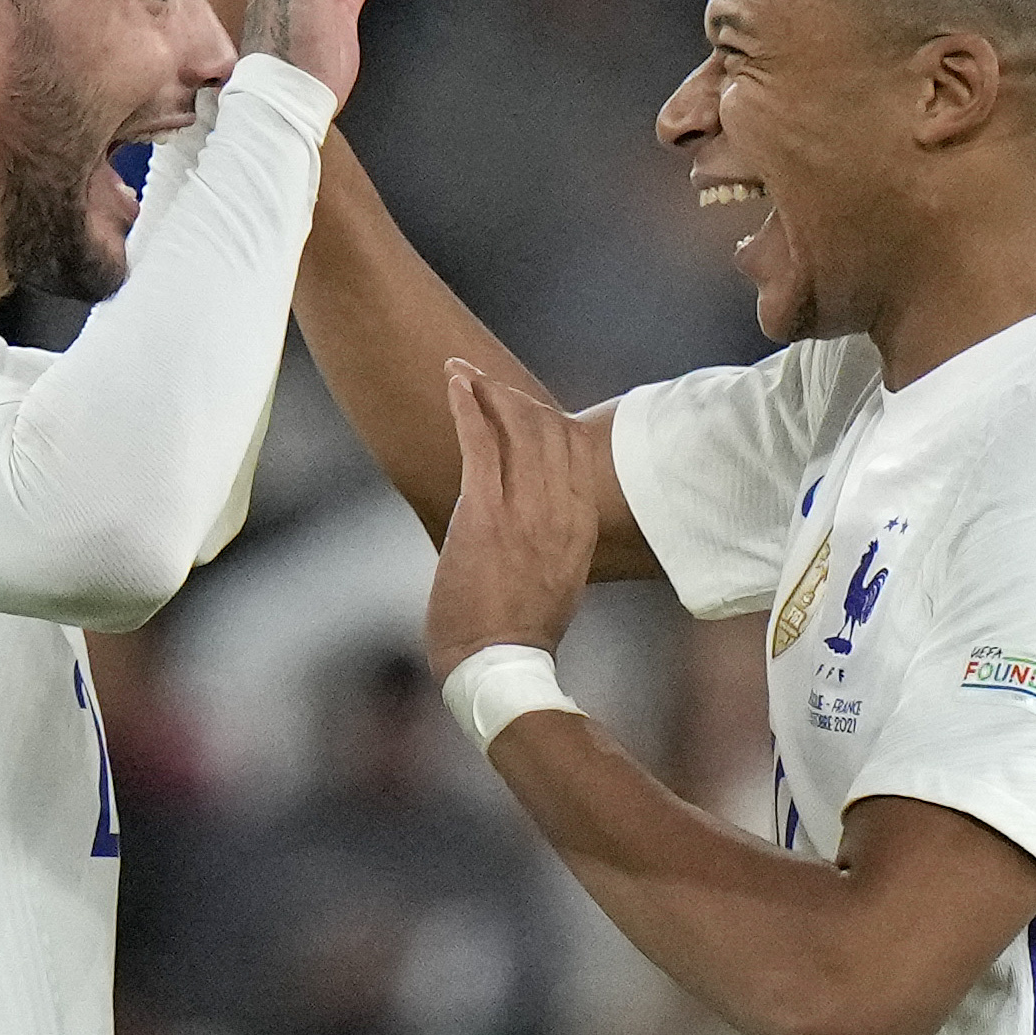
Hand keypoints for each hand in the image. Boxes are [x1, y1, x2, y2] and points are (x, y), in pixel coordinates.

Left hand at [426, 354, 604, 670]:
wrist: (499, 664)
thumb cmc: (520, 632)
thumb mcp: (557, 578)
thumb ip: (554, 540)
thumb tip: (541, 524)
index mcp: (580, 525)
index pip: (570, 451)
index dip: (544, 419)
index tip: (520, 403)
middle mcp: (560, 510)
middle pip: (545, 431)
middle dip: (513, 397)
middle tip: (485, 378)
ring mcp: (525, 510)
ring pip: (514, 428)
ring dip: (486, 390)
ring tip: (463, 370)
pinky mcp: (487, 513)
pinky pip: (480, 442)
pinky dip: (467, 404)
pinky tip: (455, 380)